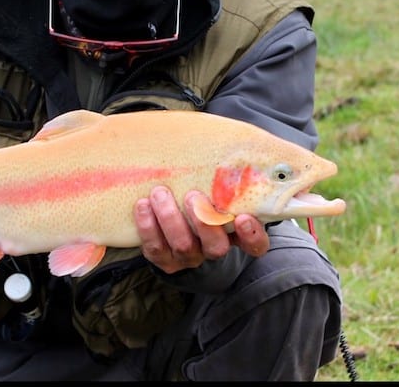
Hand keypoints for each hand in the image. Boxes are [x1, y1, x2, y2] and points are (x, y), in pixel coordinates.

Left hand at [134, 186, 269, 274]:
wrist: (173, 216)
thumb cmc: (203, 192)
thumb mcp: (217, 186)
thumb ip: (226, 175)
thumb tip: (231, 138)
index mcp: (236, 233)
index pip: (256, 244)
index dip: (252, 235)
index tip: (243, 218)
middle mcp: (214, 248)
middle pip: (216, 246)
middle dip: (202, 221)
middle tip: (192, 195)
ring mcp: (189, 256)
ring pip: (183, 246)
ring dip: (170, 218)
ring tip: (160, 192)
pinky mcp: (164, 259)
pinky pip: (155, 248)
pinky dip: (148, 226)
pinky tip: (143, 205)